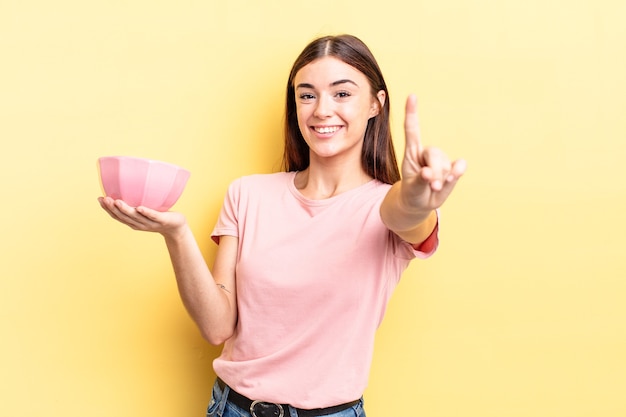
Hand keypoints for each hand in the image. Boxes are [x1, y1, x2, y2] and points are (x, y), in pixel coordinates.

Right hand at [98, 196, 186, 237]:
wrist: (177, 228)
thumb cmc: (160, 216)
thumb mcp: (147, 208)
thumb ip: (137, 200)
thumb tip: (129, 183)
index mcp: (134, 222)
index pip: (118, 216)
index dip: (107, 209)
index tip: (99, 199)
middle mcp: (140, 224)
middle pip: (124, 217)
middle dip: (112, 208)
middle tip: (104, 199)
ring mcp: (151, 223)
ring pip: (136, 217)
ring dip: (125, 210)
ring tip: (116, 201)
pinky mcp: (162, 220)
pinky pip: (153, 216)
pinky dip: (146, 212)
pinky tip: (139, 207)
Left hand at [400, 94, 465, 210]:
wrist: (420, 203)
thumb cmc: (412, 192)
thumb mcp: (411, 188)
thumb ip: (420, 180)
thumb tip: (431, 174)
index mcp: (412, 153)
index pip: (412, 130)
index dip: (412, 113)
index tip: (412, 96)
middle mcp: (426, 153)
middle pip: (434, 153)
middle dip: (434, 171)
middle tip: (430, 185)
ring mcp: (441, 160)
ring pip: (446, 164)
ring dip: (441, 179)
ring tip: (433, 188)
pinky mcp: (452, 168)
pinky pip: (459, 167)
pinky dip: (457, 173)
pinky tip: (452, 177)